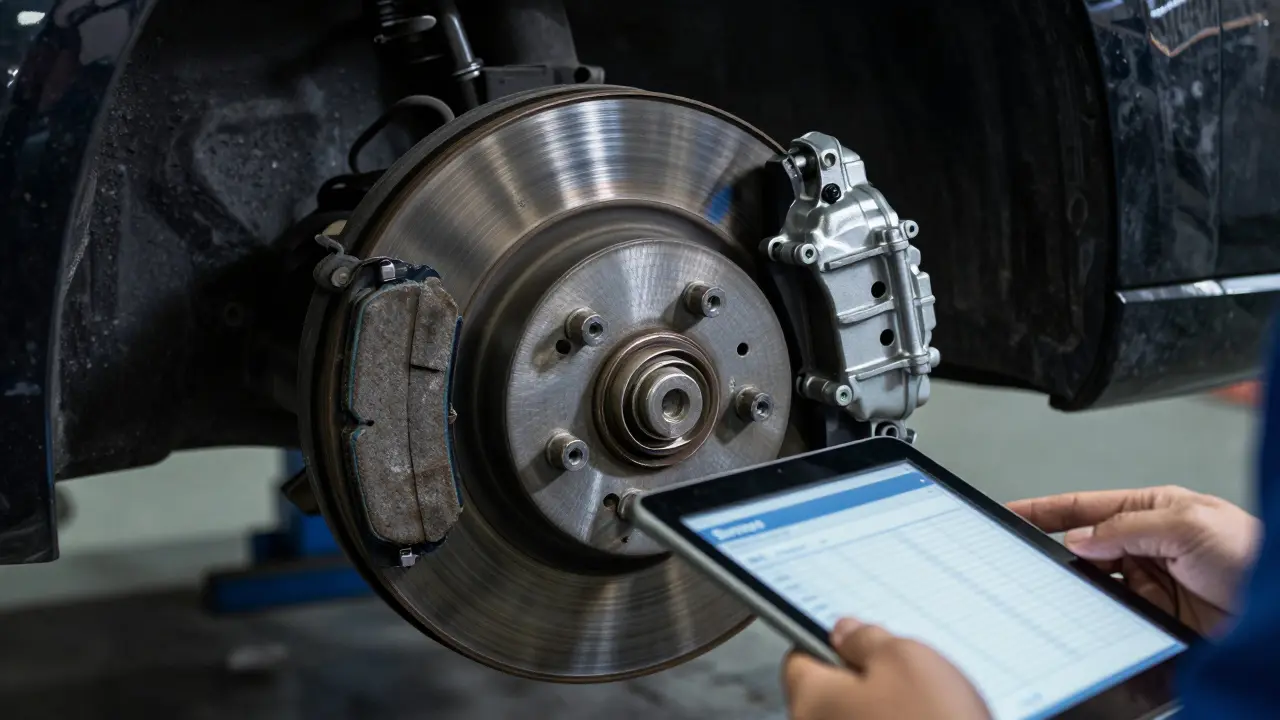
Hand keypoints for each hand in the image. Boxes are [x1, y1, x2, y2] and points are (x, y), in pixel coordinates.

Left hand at [783, 618, 989, 719]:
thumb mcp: (905, 659)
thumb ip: (865, 640)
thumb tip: (844, 632)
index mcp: (810, 700)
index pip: (799, 659)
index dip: (832, 645)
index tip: (860, 642)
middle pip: (829, 693)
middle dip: (863, 680)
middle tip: (905, 678)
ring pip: (855, 718)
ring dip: (882, 709)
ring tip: (925, 710)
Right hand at [1009, 486, 1260, 635]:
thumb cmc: (1254, 555)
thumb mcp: (1187, 524)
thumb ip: (1126, 528)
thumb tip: (1080, 537)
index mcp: (1151, 508)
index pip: (1085, 506)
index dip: (1045, 508)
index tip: (1011, 511)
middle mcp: (1145, 542)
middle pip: (1082, 544)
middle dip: (1054, 549)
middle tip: (1025, 554)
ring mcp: (1148, 580)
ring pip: (1093, 580)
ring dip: (1077, 582)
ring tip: (1060, 584)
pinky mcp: (1152, 615)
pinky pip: (1110, 611)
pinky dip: (1095, 612)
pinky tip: (1088, 609)